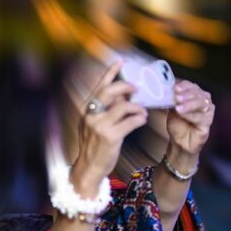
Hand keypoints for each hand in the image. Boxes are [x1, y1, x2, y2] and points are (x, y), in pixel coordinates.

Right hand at [71, 61, 147, 195]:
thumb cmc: (94, 146)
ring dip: (137, 107)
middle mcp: (91, 115)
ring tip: (143, 111)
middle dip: (126, 86)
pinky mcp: (110, 137)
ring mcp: (99, 126)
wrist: (89, 168)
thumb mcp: (94, 125)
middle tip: (137, 89)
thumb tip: (122, 96)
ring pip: (124, 106)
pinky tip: (142, 120)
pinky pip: (130, 122)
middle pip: (110, 91)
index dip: (111, 72)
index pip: (100, 86)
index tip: (121, 61)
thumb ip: (105, 110)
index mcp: (87, 109)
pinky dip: (139, 119)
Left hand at [165, 80, 213, 159]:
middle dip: (186, 95)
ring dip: (188, 104)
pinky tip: (182, 113)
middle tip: (177, 97)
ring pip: (200, 104)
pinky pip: (200, 117)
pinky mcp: (208, 122)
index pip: (192, 86)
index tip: (175, 88)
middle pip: (197, 94)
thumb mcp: (173, 108)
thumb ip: (173, 99)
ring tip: (178, 107)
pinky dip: (190, 115)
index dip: (184, 86)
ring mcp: (208, 111)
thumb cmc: (178, 123)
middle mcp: (204, 100)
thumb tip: (166, 90)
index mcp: (196, 93)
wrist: (180, 141)